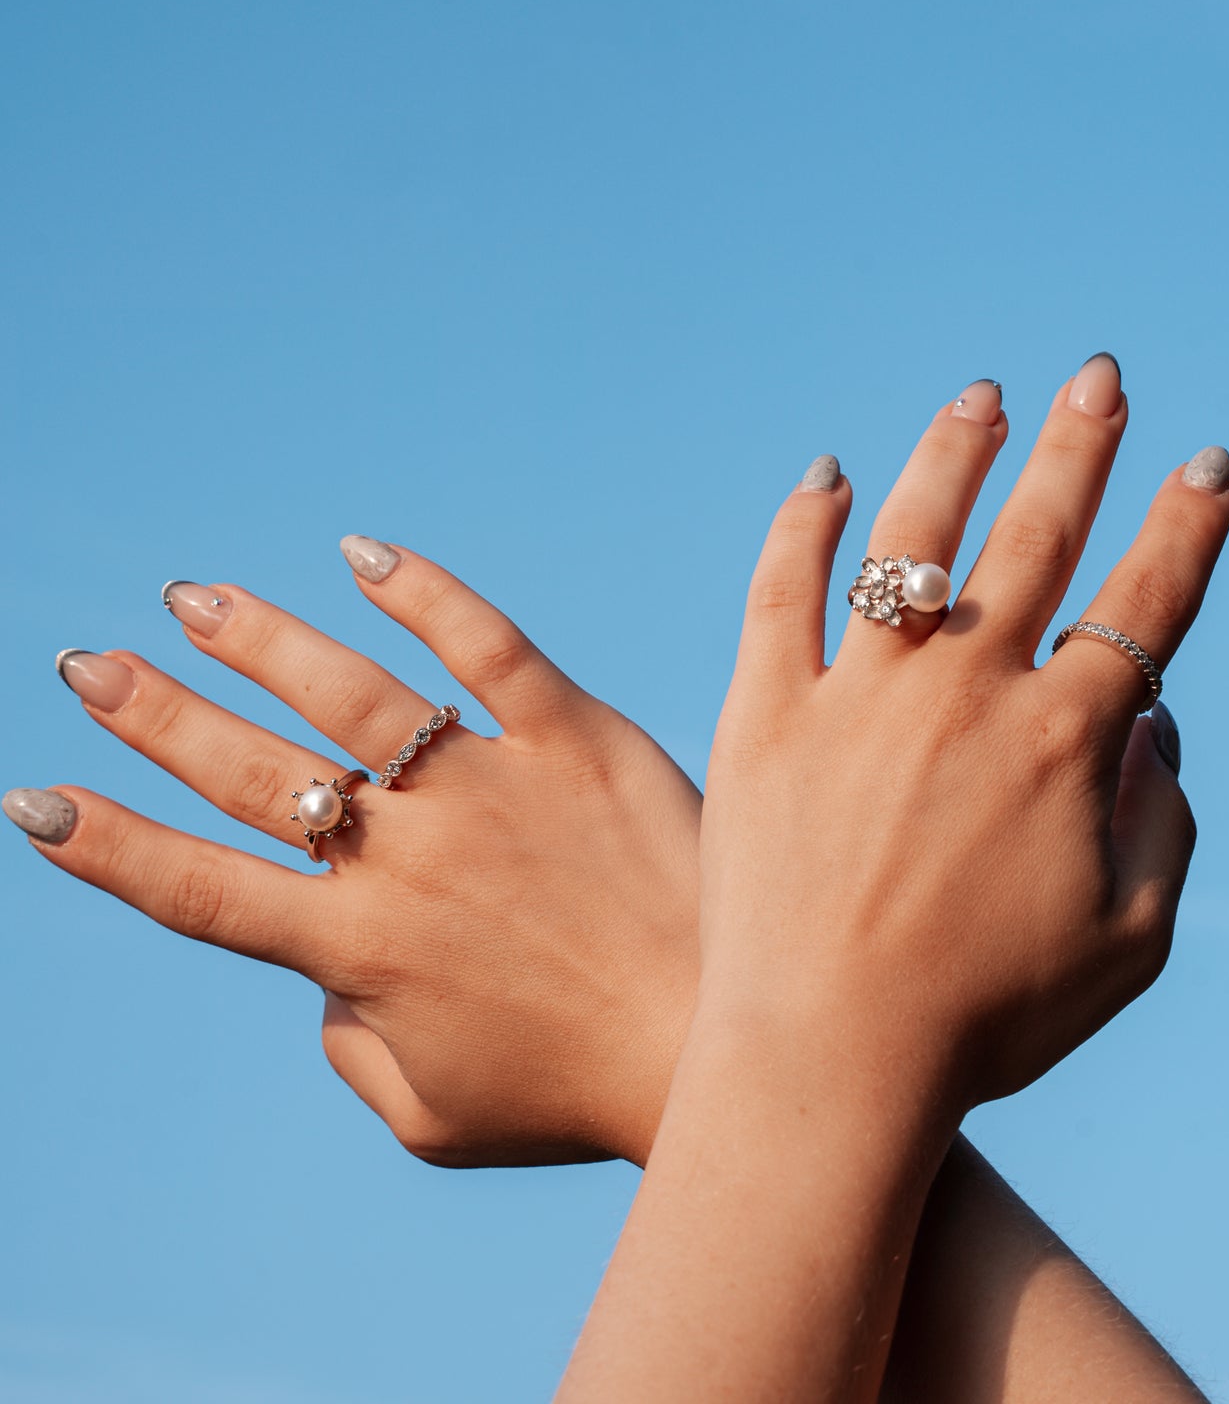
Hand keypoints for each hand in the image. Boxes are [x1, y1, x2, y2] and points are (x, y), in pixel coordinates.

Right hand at [16, 541, 699, 1165]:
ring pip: (350, 693)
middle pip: (254, 773)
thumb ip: (351, 1042)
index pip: (199, 892)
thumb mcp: (430, 1115)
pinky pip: (486, 645)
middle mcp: (406, 857)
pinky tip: (362, 549)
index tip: (35, 798)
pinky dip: (422, 591)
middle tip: (85, 662)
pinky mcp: (573, 736)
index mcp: (358, 953)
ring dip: (260, 642)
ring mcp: (487, 786)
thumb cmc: (573, 1098)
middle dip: (156, 718)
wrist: (722, 1045)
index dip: (109, 846)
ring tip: (197, 597)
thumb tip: (326, 975)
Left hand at [702, 361, 1228, 1118]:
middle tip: (1100, 376)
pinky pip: (783, 594)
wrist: (829, 1064)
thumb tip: (1155, 719)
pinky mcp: (766, 713)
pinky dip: (802, 527)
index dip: (1186, 529)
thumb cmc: (988, 1021)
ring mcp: (860, 693)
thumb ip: (1164, 825)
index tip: (1207, 463)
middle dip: (1081, 446)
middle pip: (1038, 536)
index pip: (1143, 604)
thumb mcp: (1126, 945)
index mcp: (1064, 742)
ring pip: (913, 537)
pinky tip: (824, 474)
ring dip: (955, 455)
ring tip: (982, 395)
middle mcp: (967, 691)